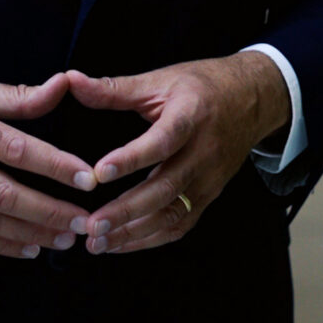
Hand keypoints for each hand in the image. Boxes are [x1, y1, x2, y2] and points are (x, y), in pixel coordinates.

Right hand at [0, 60, 96, 258]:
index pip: (17, 149)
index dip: (55, 166)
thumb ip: (13, 94)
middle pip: (5, 194)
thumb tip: (62, 86)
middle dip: (49, 212)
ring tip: (64, 240)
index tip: (86, 178)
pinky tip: (25, 249)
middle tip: (84, 222)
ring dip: (29, 234)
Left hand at [66, 53, 290, 255]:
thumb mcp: (160, 79)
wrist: (251, 100)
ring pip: (172, 214)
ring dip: (134, 233)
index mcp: (191, 116)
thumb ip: (114, 88)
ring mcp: (209, 179)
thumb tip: (71, 81)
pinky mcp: (209, 196)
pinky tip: (121, 243)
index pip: (162, 142)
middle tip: (92, 225)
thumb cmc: (200, 86)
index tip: (100, 174)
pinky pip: (180, 224)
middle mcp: (203, 152)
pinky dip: (150, 238)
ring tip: (98, 242)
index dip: (132, 159)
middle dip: (127, 211)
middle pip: (166, 187)